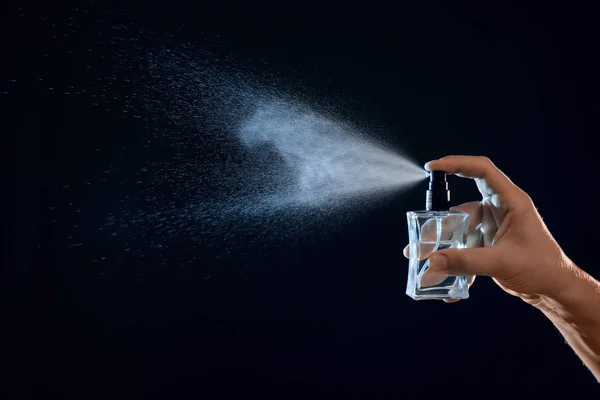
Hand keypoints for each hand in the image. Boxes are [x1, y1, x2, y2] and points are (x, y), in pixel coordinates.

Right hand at [403, 155, 575, 303]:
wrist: (556, 291)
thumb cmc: (542, 269)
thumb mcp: (501, 262)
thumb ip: (465, 262)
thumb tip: (432, 261)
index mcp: (510, 202)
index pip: (482, 171)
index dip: (456, 164)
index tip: (432, 167)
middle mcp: (500, 210)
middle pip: (461, 210)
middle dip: (438, 229)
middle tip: (418, 245)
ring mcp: (493, 227)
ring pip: (459, 233)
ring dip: (444, 251)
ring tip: (427, 269)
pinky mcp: (489, 244)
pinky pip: (465, 249)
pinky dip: (456, 265)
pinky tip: (448, 287)